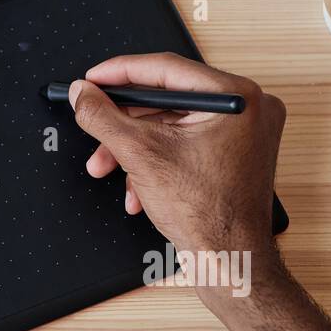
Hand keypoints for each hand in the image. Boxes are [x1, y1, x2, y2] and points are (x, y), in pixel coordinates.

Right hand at [68, 52, 285, 298]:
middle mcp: (247, 108)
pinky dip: (155, 159)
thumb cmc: (208, 214)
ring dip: (133, 147)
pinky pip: (184, 141)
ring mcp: (244, 132)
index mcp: (237, 97)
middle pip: (166, 99)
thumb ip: (103, 116)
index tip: (92, 79)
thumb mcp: (140, 154)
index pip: (165, 68)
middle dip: (123, 122)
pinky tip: (136, 186)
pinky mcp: (234, 153)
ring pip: (171, 124)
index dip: (119, 72)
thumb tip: (83, 93)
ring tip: (106, 167)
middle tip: (92, 121)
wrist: (230, 262)